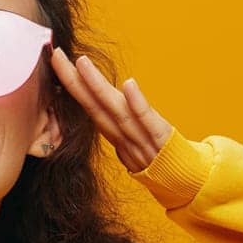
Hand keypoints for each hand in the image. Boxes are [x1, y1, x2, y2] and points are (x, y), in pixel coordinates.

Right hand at [50, 46, 174, 172]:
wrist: (185, 185)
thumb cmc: (158, 164)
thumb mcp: (133, 148)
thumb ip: (119, 129)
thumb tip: (104, 112)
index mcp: (116, 135)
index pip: (91, 107)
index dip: (73, 86)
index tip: (58, 62)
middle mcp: (123, 136)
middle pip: (95, 106)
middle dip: (74, 81)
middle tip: (57, 56)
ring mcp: (141, 138)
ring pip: (116, 110)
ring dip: (97, 86)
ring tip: (82, 63)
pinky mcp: (163, 139)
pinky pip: (148, 120)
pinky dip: (136, 102)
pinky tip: (127, 84)